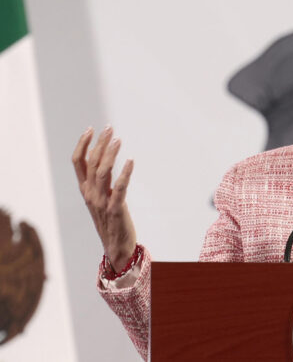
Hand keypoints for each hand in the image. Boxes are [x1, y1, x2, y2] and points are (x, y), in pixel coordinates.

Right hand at [72, 126, 136, 271]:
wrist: (116, 247)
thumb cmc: (110, 220)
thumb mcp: (100, 198)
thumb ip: (99, 181)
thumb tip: (102, 160)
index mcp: (85, 190)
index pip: (78, 162)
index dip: (83, 145)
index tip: (91, 129)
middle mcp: (90, 194)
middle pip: (91, 163)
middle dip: (100, 143)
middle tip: (109, 128)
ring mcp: (101, 202)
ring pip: (102, 172)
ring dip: (110, 154)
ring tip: (118, 140)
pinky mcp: (115, 209)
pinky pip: (119, 188)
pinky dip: (125, 173)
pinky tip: (131, 161)